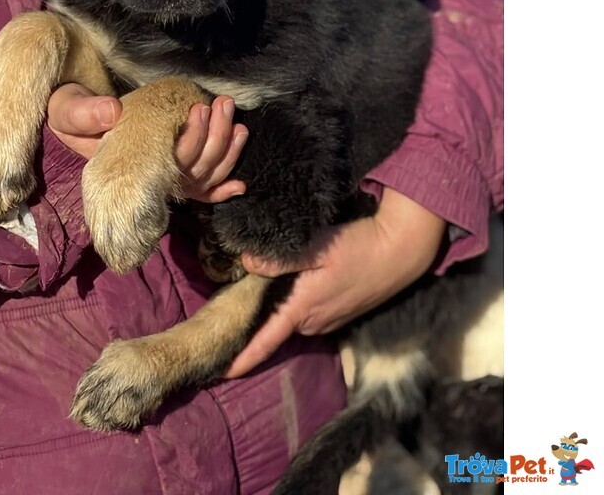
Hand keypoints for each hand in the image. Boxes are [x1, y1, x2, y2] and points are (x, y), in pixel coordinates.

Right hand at [47, 83, 247, 203]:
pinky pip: (200, 193)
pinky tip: (239, 186)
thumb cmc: (73, 118)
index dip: (191, 140)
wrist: (74, 123)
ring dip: (226, 151)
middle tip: (222, 103)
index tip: (198, 109)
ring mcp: (163, 180)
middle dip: (216, 136)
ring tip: (233, 118)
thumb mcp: (68, 110)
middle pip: (195, 168)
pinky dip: (221, 191)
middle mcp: (150, 180)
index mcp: (129, 168)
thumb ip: (83, 112)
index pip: (169, 164)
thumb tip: (112, 112)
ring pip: (203, 177)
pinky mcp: (170, 175)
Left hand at [224, 188, 445, 377]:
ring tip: (278, 277)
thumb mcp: (316, 248)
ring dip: (283, 304)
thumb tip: (246, 263)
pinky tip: (305, 279)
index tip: (221, 373)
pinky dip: (300, 300)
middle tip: (246, 286)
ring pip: (293, 316)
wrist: (399, 252)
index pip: (266, 340)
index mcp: (302, 308)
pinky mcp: (340, 314)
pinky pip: (310, 312)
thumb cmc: (358, 247)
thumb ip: (279, 260)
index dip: (243, 358)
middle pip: (276, 323)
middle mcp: (314, 322)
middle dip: (261, 312)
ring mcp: (329, 321)